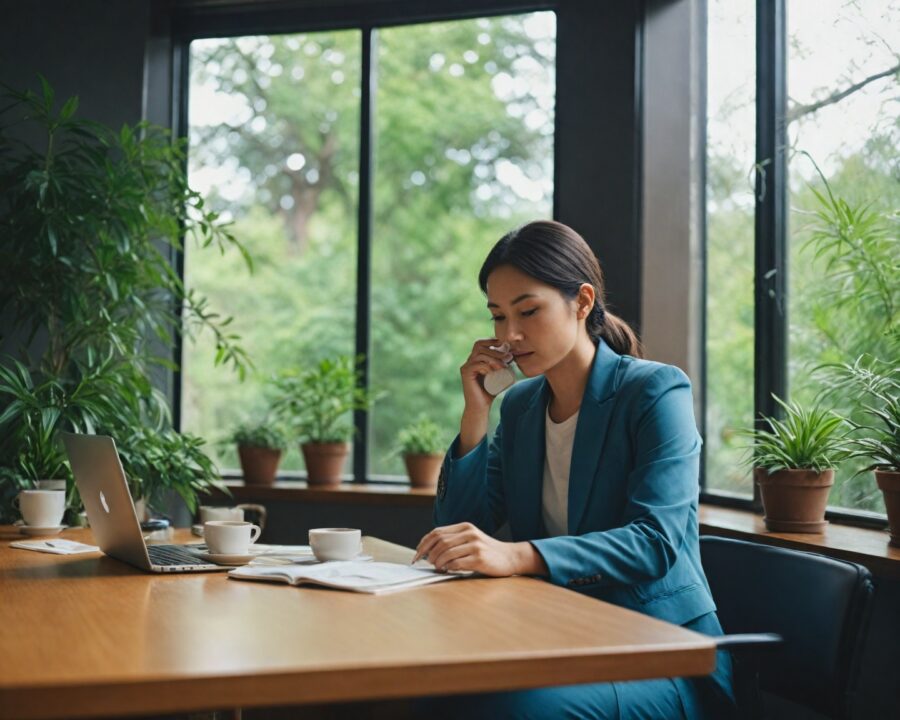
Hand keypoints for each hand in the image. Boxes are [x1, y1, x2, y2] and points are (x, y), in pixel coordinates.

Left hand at [413, 522, 545, 577]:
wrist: (510, 557)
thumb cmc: (487, 551)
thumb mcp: (470, 539)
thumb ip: (453, 541)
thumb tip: (428, 551)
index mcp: (465, 527)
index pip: (437, 532)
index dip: (424, 543)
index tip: (417, 554)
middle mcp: (469, 533)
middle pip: (440, 541)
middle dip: (428, 554)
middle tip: (427, 563)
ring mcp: (475, 545)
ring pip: (446, 552)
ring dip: (437, 562)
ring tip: (437, 568)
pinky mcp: (479, 558)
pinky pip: (457, 563)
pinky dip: (448, 567)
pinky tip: (447, 570)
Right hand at [459, 338, 513, 413]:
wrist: (480, 407)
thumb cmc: (490, 392)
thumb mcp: (498, 376)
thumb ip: (502, 366)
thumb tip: (511, 355)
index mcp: (475, 359)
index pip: (481, 343)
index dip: (492, 341)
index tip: (506, 346)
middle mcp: (469, 361)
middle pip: (479, 345)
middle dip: (495, 349)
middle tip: (508, 357)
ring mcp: (466, 366)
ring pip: (480, 354)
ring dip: (494, 359)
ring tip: (504, 367)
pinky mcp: (465, 373)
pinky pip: (478, 364)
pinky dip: (488, 367)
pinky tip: (495, 373)